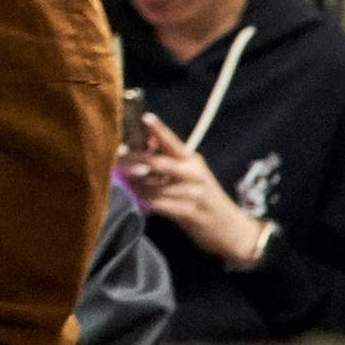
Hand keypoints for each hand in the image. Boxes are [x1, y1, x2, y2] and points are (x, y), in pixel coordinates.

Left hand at [123, 115, 261, 264]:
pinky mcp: (190, 213)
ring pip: (156, 187)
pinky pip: (162, 206)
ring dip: (137, 188)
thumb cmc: (200, 196)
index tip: (145, 116)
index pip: (173, 141)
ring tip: (125, 186)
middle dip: (136, 163)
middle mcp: (194, 173)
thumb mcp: (188, 174)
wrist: (229, 227)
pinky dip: (148, 204)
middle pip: (161, 163)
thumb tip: (143, 141)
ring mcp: (194, 193)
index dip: (159, 129)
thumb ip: (167, 159)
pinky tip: (139, 203)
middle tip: (116, 163)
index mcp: (192, 160)